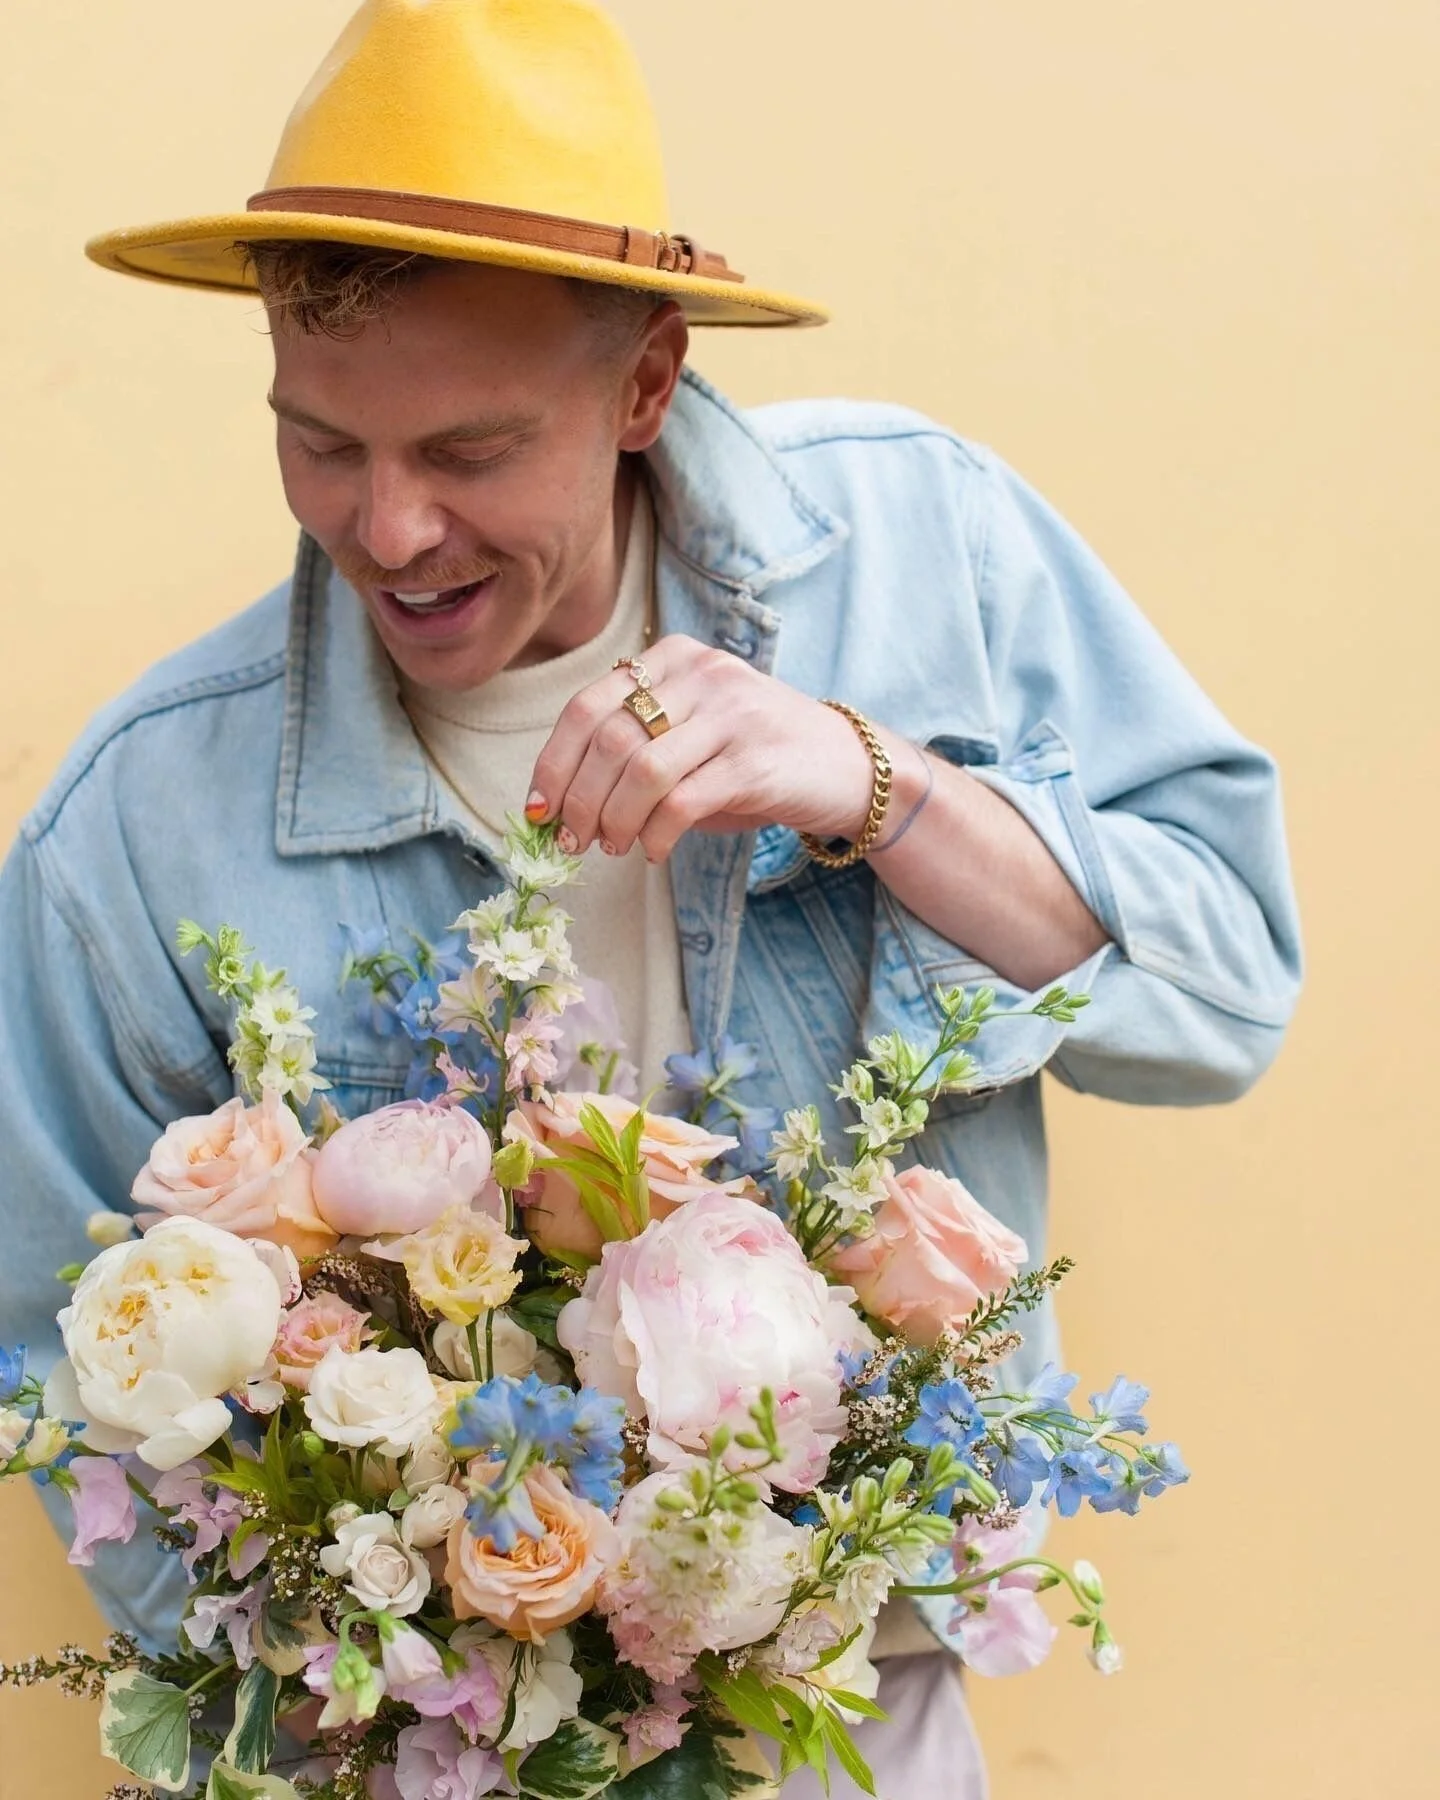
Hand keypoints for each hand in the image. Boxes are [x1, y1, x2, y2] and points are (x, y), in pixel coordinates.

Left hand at [526, 634, 878, 860]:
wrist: (847, 766)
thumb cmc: (754, 755)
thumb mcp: (692, 729)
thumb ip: (635, 745)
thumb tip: (562, 801)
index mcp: (675, 657)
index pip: (588, 706)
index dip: (554, 762)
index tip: (540, 808)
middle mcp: (702, 674)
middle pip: (609, 740)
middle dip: (579, 800)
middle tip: (574, 840)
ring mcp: (732, 714)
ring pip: (641, 772)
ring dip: (614, 820)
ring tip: (613, 846)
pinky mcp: (755, 761)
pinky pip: (682, 802)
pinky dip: (656, 834)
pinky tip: (654, 849)